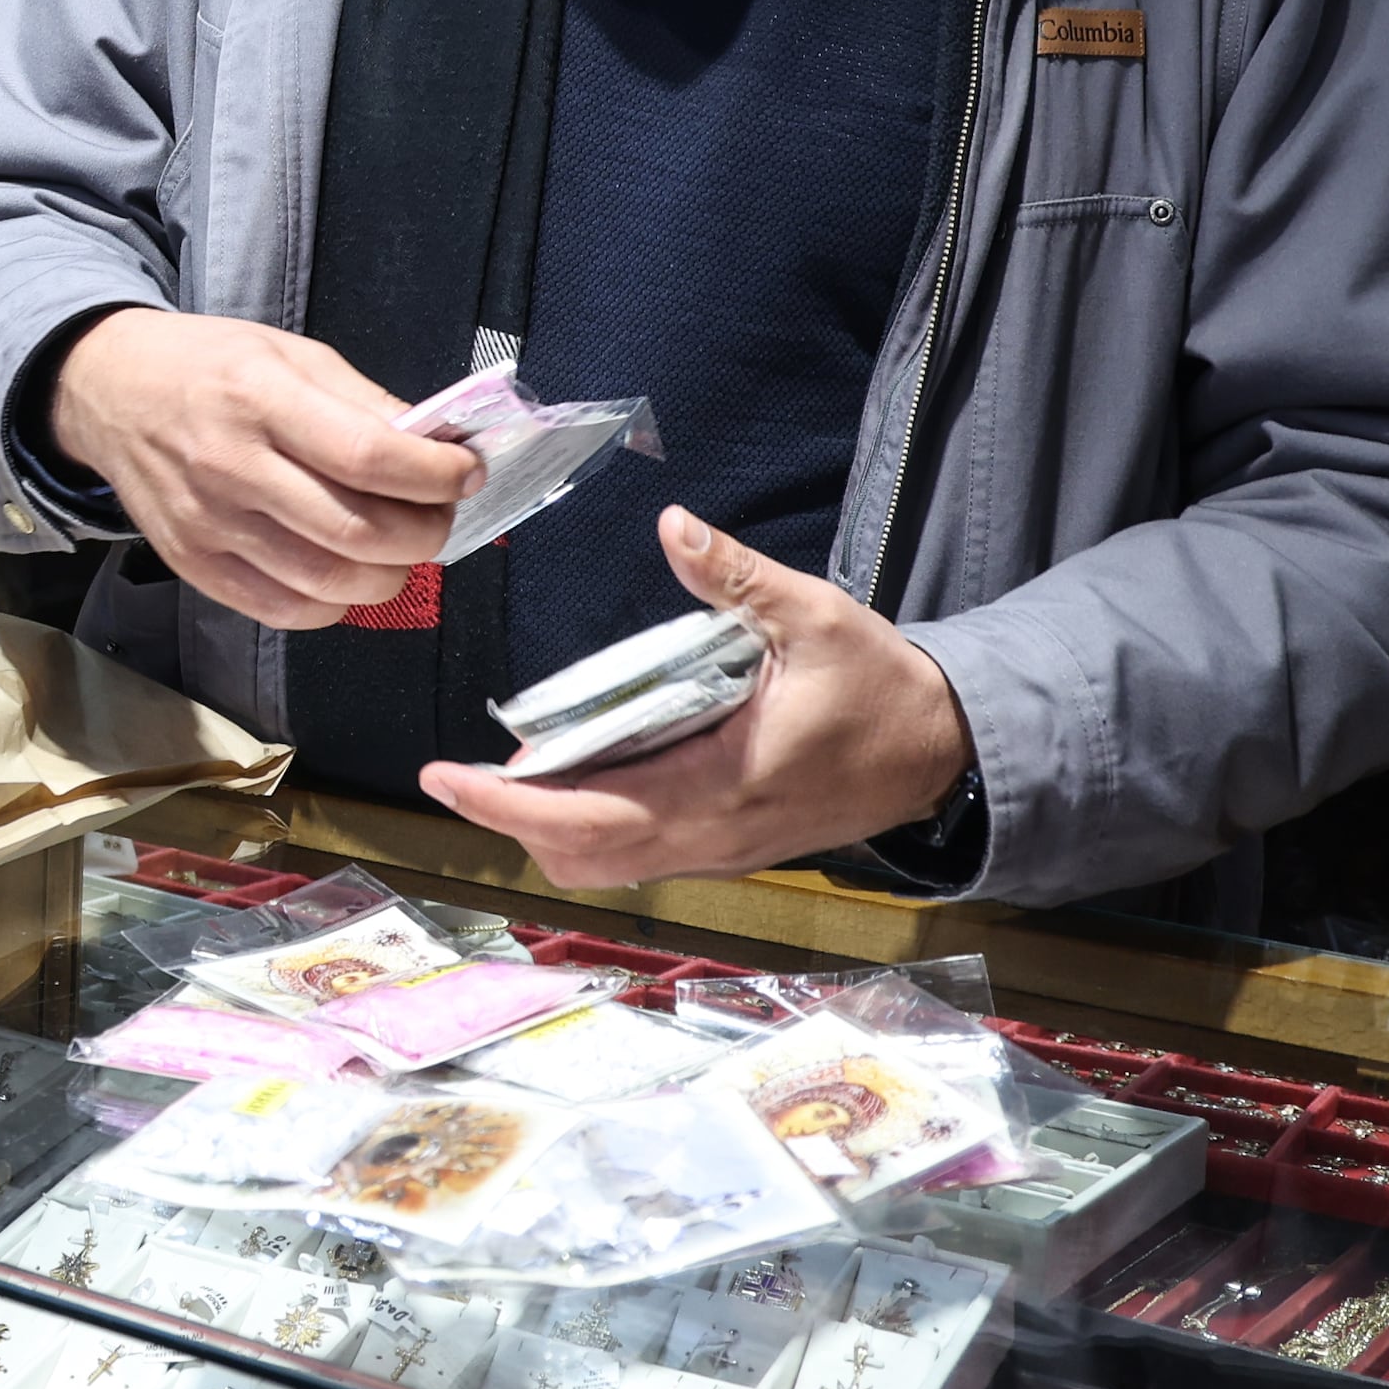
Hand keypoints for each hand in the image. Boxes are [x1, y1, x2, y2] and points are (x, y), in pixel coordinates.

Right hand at [47, 309, 474, 629]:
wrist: (107, 391)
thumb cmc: (208, 365)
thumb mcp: (290, 354)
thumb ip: (365, 402)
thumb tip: (439, 446)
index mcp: (260, 398)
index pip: (370, 457)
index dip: (436, 475)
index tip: (467, 472)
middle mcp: (231, 467)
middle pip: (358, 532)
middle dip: (426, 532)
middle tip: (439, 513)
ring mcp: (209, 526)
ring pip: (329, 582)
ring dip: (391, 574)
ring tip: (399, 546)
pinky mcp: (194, 566)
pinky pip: (286, 611)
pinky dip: (336, 602)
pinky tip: (346, 570)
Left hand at [418, 509, 976, 887]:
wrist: (942, 751)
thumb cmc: (880, 685)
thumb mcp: (816, 615)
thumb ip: (737, 575)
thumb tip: (673, 525)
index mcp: (722, 784)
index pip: (592, 815)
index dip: (508, 804)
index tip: (447, 777)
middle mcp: (711, 834)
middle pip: (581, 855)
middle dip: (507, 820)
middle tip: (450, 775)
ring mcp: (719, 849)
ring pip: (606, 864)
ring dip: (544, 830)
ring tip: (500, 777)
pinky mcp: (727, 845)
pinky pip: (637, 855)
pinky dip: (586, 829)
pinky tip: (568, 780)